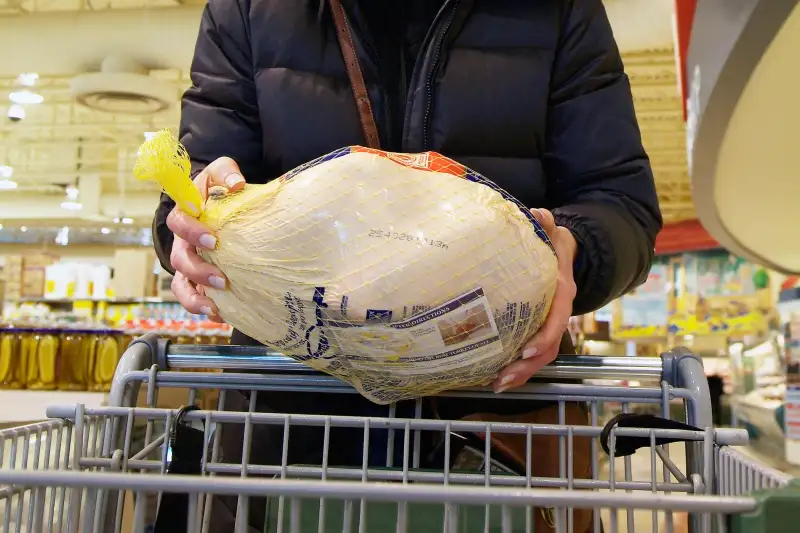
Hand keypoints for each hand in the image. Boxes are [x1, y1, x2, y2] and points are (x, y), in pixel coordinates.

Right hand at [166, 157, 245, 319]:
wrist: (222, 204)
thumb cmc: (219, 188)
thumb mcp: (221, 172)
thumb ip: (226, 171)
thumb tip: (237, 184)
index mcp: (186, 214)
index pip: (178, 223)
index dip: (191, 232)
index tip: (213, 240)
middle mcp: (183, 241)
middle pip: (179, 259)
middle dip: (198, 270)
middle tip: (221, 278)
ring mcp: (189, 262)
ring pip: (181, 284)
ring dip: (195, 297)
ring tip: (213, 305)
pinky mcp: (199, 279)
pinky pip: (193, 298)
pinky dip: (202, 308)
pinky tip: (219, 315)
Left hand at [492, 208, 577, 392]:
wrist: (565, 252)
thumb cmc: (554, 243)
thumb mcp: (553, 232)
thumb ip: (546, 225)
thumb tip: (539, 215)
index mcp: (561, 292)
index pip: (556, 320)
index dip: (543, 338)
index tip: (526, 352)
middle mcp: (557, 313)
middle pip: (548, 347)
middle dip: (527, 367)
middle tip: (503, 379)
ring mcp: (548, 323)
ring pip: (541, 356)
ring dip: (521, 374)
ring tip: (497, 385)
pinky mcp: (537, 329)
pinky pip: (531, 353)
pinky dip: (517, 368)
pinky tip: (496, 377)